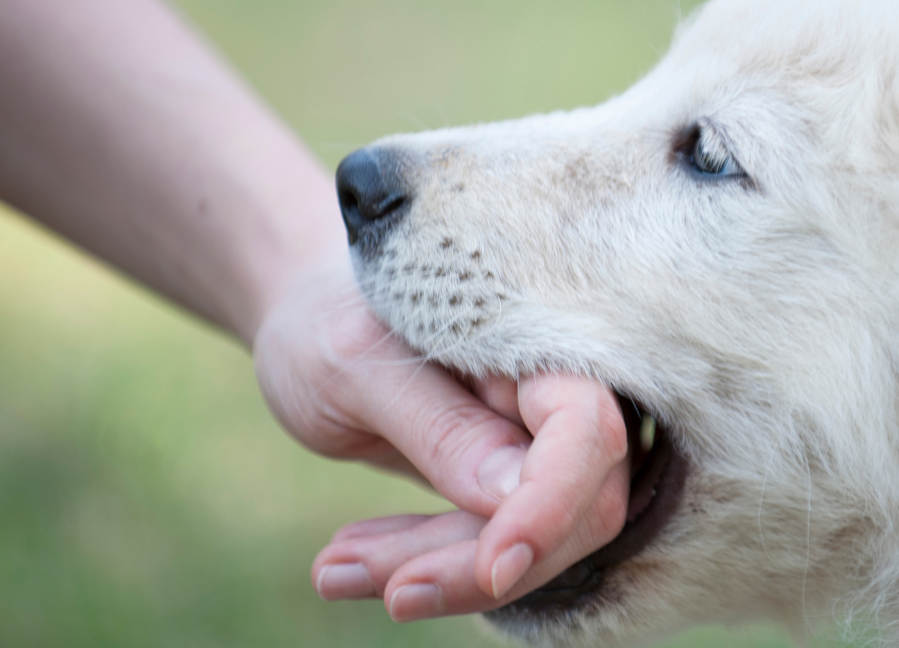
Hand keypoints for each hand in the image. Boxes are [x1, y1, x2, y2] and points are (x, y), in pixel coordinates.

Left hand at [253, 258, 629, 619]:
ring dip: (436, 569)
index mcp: (536, 339)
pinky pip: (489, 542)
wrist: (312, 321)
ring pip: (531, 540)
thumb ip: (440, 427)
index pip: (586, 430)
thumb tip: (513, 498)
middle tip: (361, 580)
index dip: (551, 505)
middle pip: (572, 505)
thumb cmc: (328, 320)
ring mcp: (537, 441)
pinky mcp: (508, 483)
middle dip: (474, 558)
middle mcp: (555, 391)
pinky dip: (422, 562)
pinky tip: (346, 561)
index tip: (492, 567)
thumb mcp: (355, 365)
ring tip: (330, 569)